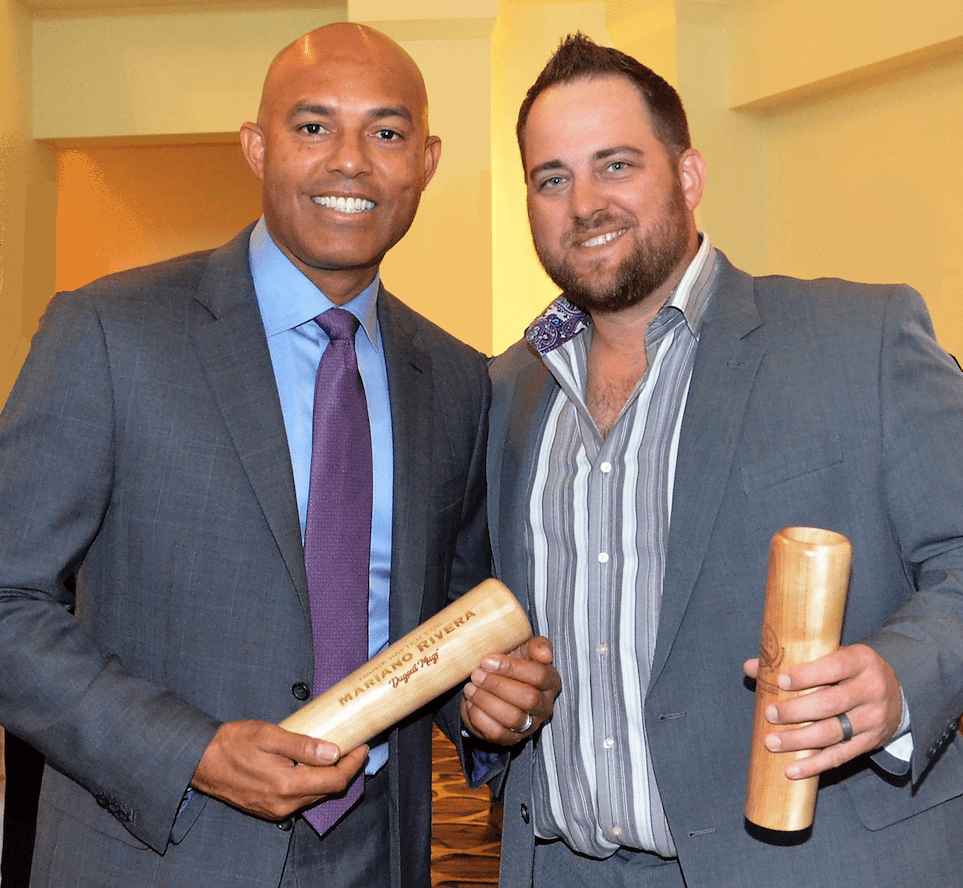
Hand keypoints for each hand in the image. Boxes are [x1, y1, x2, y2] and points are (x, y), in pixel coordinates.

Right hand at [190, 719, 368, 819]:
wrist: (200, 761)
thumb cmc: (232, 743)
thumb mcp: (269, 735)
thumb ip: (303, 745)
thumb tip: (333, 751)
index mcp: (286, 785)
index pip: (335, 780)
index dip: (353, 763)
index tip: (362, 744)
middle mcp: (284, 804)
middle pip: (328, 790)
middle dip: (345, 769)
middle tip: (353, 745)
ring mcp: (275, 809)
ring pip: (314, 794)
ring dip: (329, 775)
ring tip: (336, 751)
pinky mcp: (268, 808)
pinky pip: (299, 797)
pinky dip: (312, 781)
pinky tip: (312, 764)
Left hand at [460, 636, 560, 744]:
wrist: (494, 681)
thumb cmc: (511, 662)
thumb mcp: (523, 647)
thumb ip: (537, 646)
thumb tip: (545, 654)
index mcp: (551, 681)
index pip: (539, 675)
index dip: (512, 668)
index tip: (487, 660)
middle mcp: (544, 706)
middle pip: (528, 699)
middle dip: (497, 685)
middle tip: (476, 674)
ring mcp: (529, 725)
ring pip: (513, 718)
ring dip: (487, 701)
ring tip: (470, 687)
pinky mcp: (511, 738)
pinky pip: (496, 732)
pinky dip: (479, 716)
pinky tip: (471, 702)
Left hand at [743, 643, 902, 779]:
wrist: (895, 693)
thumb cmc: (849, 670)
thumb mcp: (831, 656)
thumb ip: (793, 660)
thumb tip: (751, 666)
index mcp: (861, 661)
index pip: (834, 667)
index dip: (807, 675)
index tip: (780, 681)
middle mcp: (872, 690)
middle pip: (831, 703)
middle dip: (797, 711)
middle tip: (770, 714)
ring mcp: (873, 719)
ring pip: (833, 733)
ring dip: (799, 740)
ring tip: (772, 742)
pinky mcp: (870, 743)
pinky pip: (840, 756)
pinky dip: (814, 765)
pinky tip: (792, 770)